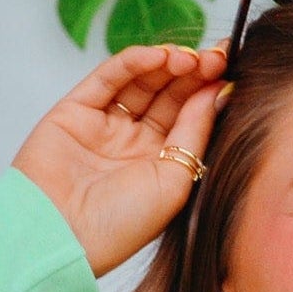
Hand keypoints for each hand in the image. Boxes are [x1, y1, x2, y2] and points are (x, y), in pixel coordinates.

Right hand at [10, 39, 231, 279]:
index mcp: (160, 168)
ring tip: (189, 57)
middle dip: (193, 73)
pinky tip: (158, 56)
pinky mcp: (76, 111)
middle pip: (169, 95)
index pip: (189, 118)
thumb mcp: (174, 181)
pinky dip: (133, 62)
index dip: (208, 91)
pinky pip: (109, 78)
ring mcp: (105, 127)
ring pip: (142, 82)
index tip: (230, 69)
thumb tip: (218, 91)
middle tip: (215, 57)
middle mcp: (134, 145)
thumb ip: (195, 132)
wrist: (61, 235)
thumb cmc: (120, 226)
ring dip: (167, 64)